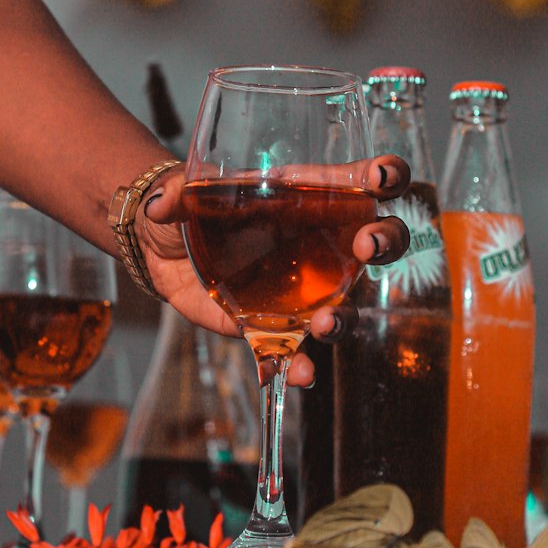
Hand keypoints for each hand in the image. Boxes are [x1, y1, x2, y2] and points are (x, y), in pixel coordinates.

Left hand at [136, 155, 411, 387]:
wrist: (167, 250)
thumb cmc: (193, 206)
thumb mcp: (185, 191)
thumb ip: (176, 194)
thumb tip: (160, 204)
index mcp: (306, 195)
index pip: (359, 180)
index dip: (384, 175)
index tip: (381, 177)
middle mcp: (319, 242)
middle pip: (377, 239)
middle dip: (386, 240)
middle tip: (370, 244)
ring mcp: (304, 288)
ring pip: (345, 303)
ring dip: (344, 316)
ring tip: (326, 322)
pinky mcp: (275, 326)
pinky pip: (297, 350)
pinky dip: (301, 365)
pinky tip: (297, 373)